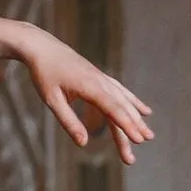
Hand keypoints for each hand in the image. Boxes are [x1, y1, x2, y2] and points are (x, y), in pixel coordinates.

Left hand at [8, 27, 152, 162]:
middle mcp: (100, 81)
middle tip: (143, 144)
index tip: (138, 140)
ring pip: (124, 100)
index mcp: (90, 86)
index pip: (113, 109)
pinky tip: (144, 111)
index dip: (127, 125)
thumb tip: (83, 143)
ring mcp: (101, 78)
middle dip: (133, 127)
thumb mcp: (52, 100)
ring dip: (137, 117)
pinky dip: (133, 102)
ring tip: (149, 135)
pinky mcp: (99, 76)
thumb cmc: (44, 73)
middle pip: (121, 107)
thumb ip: (68, 121)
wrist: (41, 46)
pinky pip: (121, 91)